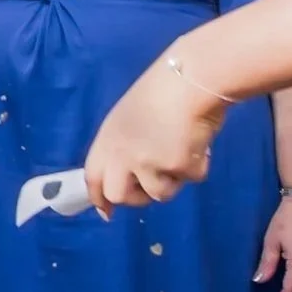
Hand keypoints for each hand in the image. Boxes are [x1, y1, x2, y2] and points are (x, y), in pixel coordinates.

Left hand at [85, 56, 227, 214]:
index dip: (98, 197)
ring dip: (173, 179)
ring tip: (181, 149)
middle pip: (119, 195)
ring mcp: (149, 163)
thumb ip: (124, 146)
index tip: (105, 212)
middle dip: (137, 198)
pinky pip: (191, 178)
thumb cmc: (162, 92)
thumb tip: (131, 175)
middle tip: (152, 186)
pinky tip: (198, 141)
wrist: (191, 79)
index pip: (93, 177)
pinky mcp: (178, 166)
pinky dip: (198, 165)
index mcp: (107, 138)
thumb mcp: (129, 118)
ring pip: (160, 193)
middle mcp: (122, 154)